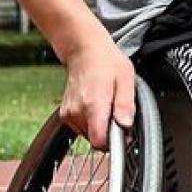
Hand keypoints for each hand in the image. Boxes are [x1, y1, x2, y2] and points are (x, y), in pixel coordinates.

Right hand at [57, 35, 136, 151]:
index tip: (123, 132)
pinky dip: (91, 122)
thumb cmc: (106, 62)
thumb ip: (125, 104)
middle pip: (95, 139)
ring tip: (106, 105)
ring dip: (100, 126)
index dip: (114, 142)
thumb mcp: (126, 78)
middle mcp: (77, 112)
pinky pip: (82, 128)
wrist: (84, 50)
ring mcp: (69, 114)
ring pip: (88, 135)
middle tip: (117, 112)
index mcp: (93, 104)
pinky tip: (97, 105)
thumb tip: (126, 124)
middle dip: (109, 131)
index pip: (99, 141)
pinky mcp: (65, 114)